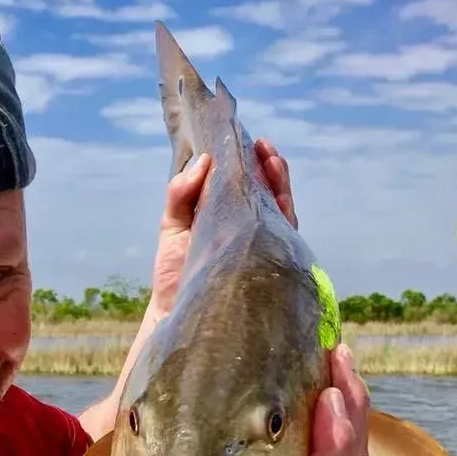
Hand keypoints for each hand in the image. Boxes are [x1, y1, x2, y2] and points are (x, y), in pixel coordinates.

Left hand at [148, 139, 296, 319]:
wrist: (174, 313)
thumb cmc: (174, 272)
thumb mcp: (172, 226)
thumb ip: (180, 195)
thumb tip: (202, 162)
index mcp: (227, 217)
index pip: (246, 185)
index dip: (251, 163)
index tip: (249, 142)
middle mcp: (249, 230)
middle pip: (268, 193)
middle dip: (270, 168)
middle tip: (263, 148)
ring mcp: (261, 246)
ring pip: (281, 209)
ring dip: (279, 184)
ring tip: (271, 161)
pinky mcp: (269, 264)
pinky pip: (283, 234)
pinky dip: (284, 213)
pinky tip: (280, 197)